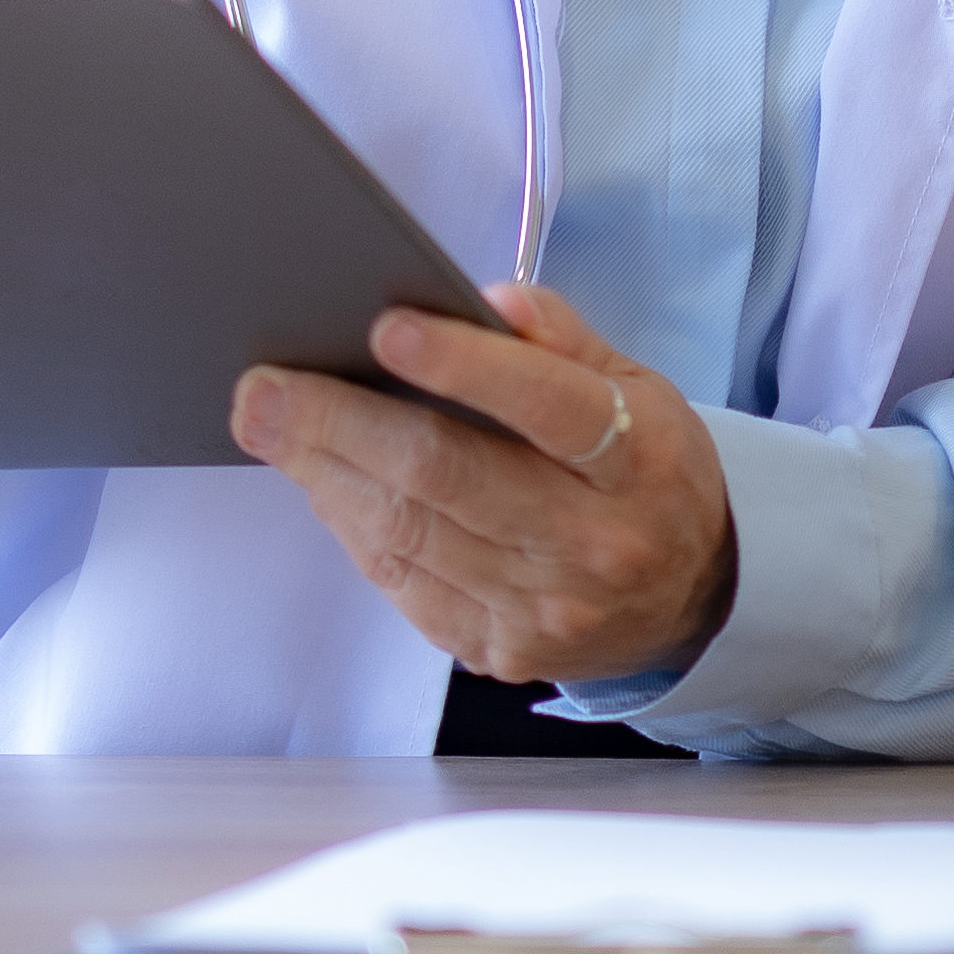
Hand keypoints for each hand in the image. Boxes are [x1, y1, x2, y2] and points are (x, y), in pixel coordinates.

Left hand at [232, 279, 737, 690]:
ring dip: (324, 475)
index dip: (464, 367)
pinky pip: (402, 584)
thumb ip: (563, 340)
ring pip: (409, 534)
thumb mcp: (638, 388)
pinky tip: (320, 482)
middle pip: (449, 475)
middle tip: (264, 388)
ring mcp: (543, 609)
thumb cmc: (645, 472)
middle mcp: (594, 543)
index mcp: (637, 462)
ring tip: (268, 424)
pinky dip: (351, 527)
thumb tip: (489, 303)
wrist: (690, 599)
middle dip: (342, 425)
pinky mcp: (499, 651)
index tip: (386, 329)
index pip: (547, 406)